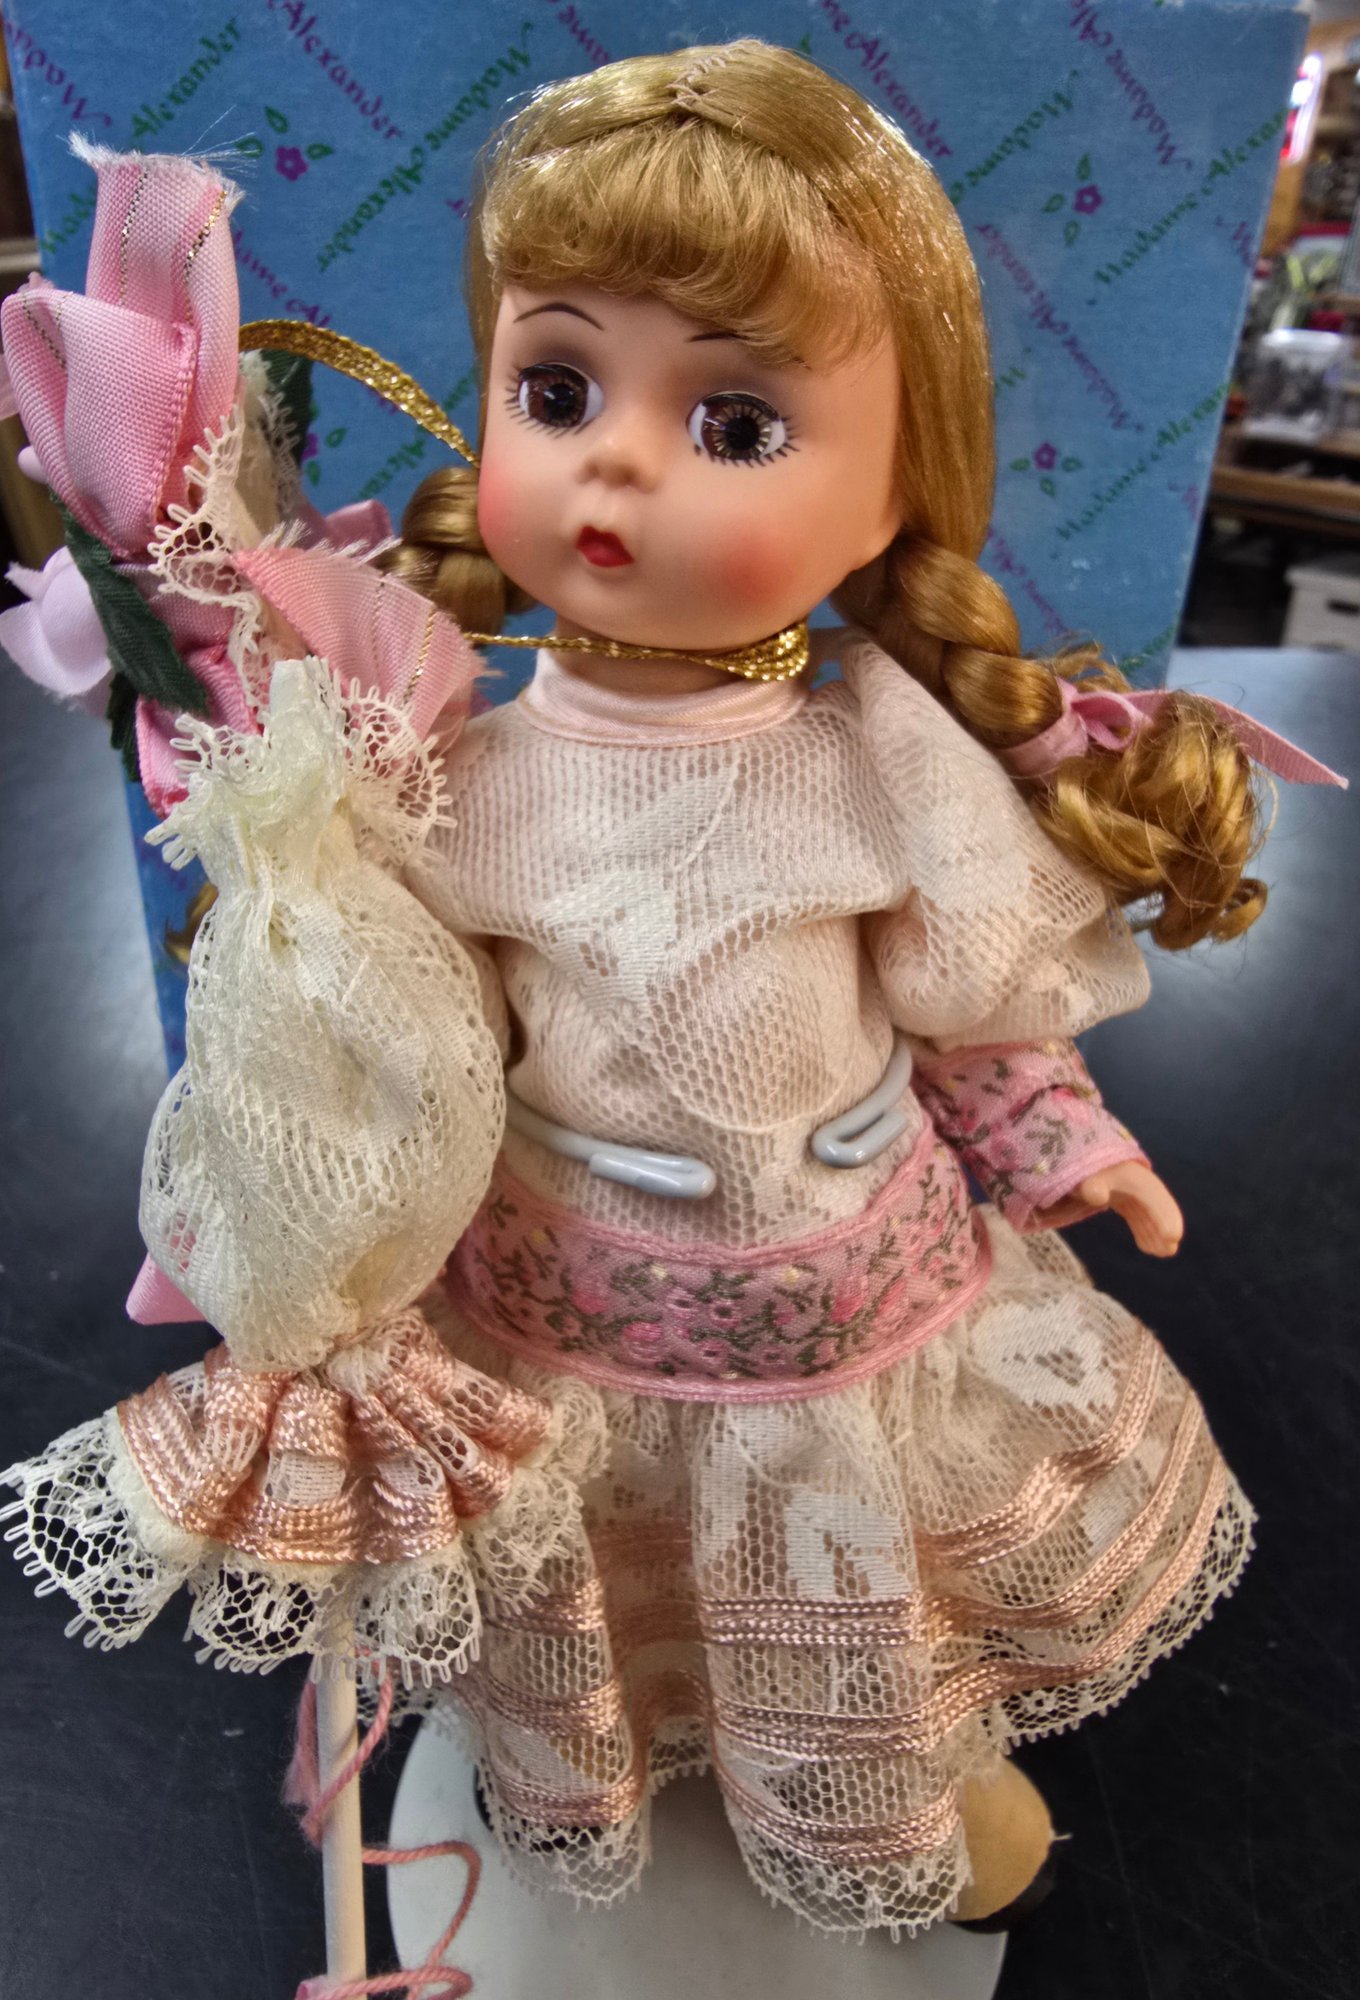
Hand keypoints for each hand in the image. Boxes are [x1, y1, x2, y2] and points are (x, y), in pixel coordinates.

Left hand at [1037, 1161, 1183, 1255]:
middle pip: (1157, 1207)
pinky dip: (1144, 1231)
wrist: (1075, 1157)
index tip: (1173, 1236)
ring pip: (1149, 1215)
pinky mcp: (1123, 1199)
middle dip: (1164, 1228)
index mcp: (1134, 1176)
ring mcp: (1131, 1192)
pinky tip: (1147, 1247)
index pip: (1155, 1197)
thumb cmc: (1084, 1167)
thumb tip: (1097, 1196)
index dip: (1166, 1216)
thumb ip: (1092, 1184)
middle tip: (1169, 1250)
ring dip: (1156, 1233)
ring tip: (1161, 1253)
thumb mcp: (1088, 1175)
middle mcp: (1137, 1183)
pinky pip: (1138, 1217)